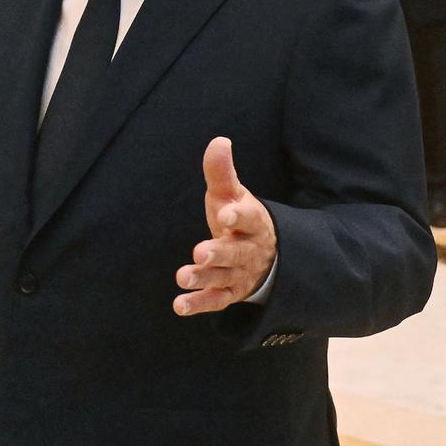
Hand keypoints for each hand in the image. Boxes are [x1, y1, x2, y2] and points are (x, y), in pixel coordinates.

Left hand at [174, 137, 275, 315]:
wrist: (266, 256)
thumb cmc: (241, 219)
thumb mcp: (233, 194)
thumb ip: (222, 172)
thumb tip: (218, 140)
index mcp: (253, 223)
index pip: (249, 218)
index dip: (238, 216)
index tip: (226, 213)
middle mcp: (248, 250)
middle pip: (235, 252)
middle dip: (218, 253)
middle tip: (200, 252)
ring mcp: (239, 274)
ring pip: (223, 278)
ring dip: (203, 278)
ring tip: (182, 276)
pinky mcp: (229, 293)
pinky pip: (215, 301)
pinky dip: (199, 304)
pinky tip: (179, 305)